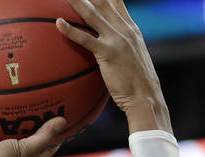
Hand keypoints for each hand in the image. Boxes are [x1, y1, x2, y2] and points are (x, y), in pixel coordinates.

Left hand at [56, 0, 171, 133]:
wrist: (146, 98)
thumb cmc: (137, 83)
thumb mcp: (133, 57)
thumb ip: (123, 45)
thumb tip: (110, 46)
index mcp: (131, 29)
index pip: (116, 2)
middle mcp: (124, 29)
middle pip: (104, 2)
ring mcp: (117, 40)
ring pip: (93, 15)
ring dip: (78, 3)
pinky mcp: (108, 53)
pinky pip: (86, 39)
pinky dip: (71, 30)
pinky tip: (58, 23)